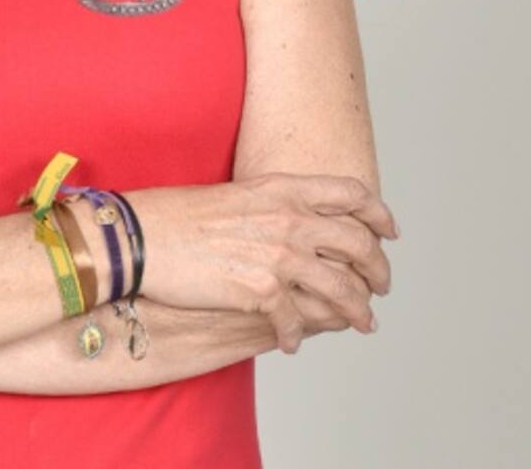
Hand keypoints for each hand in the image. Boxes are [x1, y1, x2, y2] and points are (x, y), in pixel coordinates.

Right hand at [133, 172, 397, 354]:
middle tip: (380, 285)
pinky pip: (299, 321)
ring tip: (361, 322)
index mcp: (282, 188)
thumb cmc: (176, 215)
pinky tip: (294, 341)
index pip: (351, 193)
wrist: (141, 237)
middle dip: (378, 269)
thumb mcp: (235, 195)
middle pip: (359, 243)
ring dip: (358, 311)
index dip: (378, 213)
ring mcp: (278, 255)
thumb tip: (296, 224)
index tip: (389, 230)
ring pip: (343, 289)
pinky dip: (300, 335)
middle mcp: (289, 218)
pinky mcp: (262, 291)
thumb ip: (273, 205)